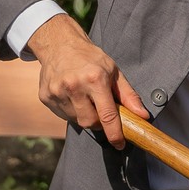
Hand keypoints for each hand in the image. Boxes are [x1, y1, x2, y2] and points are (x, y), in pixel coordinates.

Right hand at [26, 13, 148, 147]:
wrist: (59, 45)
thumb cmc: (91, 59)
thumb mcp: (114, 72)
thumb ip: (129, 96)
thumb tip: (142, 116)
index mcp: (94, 80)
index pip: (107, 116)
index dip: (115, 134)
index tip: (120, 144)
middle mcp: (74, 86)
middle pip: (90, 122)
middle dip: (99, 123)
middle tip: (102, 111)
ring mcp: (57, 92)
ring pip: (76, 120)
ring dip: (85, 116)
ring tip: (86, 99)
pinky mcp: (46, 97)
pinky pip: (63, 115)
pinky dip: (72, 112)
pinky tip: (73, 97)